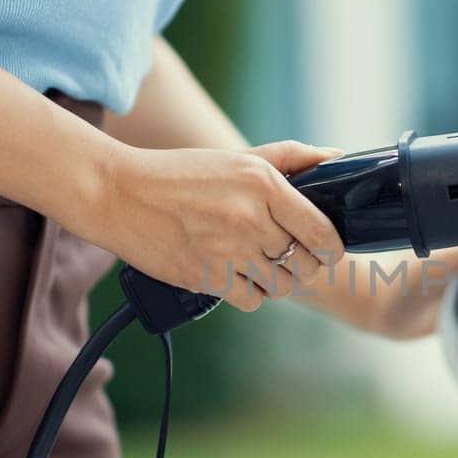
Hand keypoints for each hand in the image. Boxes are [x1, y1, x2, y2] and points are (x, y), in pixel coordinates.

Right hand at [71, 140, 344, 311]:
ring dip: (278, 279)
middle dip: (305, 263)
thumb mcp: (240, 157)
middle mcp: (250, 219)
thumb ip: (293, 157)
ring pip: (281, 286)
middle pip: (305, 264)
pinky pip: (251, 300)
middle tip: (292, 255)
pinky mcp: (205, 278)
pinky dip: (250, 293)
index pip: (322, 232)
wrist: (119, 194)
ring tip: (262, 264)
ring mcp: (227, 252)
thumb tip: (338, 159)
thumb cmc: (183, 174)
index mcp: (263, 185)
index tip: (327, 248)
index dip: (332, 247)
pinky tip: (238, 275)